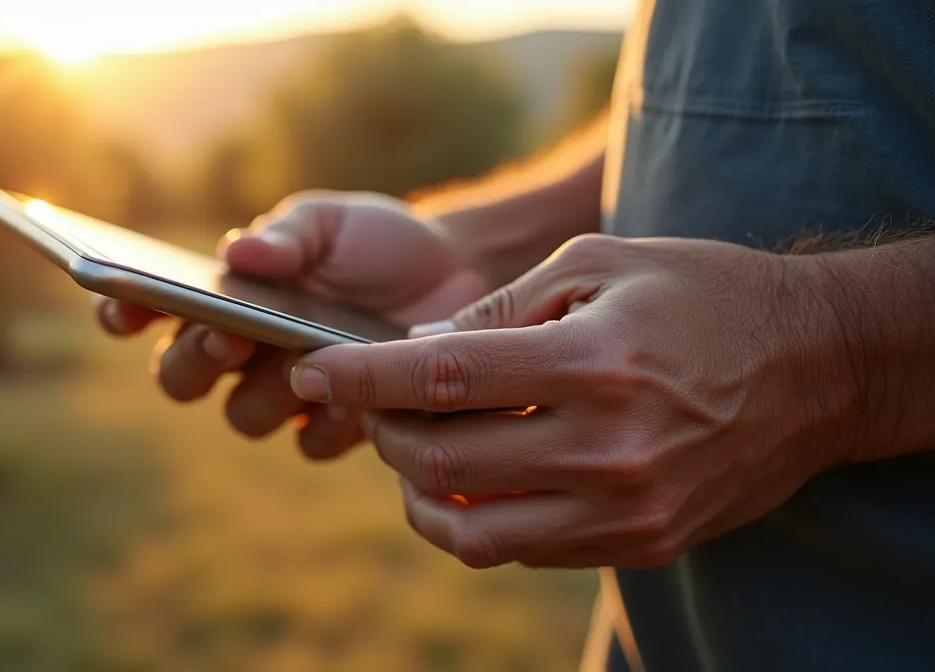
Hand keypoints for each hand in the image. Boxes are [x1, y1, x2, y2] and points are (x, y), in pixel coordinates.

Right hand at [94, 191, 487, 458]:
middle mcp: (243, 350)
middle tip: (226, 337)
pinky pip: (309, 443)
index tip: (122, 306)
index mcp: (223, 296)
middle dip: (193, 361)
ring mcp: (288, 391)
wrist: (458, 274)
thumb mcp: (330, 222)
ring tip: (300, 366)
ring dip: (262, 394)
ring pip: (242, 417)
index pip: (149, 310)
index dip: (122, 312)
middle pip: (179, 379)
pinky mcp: (338, 423)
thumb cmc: (377, 243)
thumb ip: (285, 234)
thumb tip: (237, 256)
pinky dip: (325, 422)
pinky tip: (350, 401)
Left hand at [288, 234, 837, 568]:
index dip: (359, 379)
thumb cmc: (701, 295)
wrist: (816, 368)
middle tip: (372, 403)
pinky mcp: (638, 544)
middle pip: (440, 462)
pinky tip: (479, 473)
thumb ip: (499, 310)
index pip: (441, 381)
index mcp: (593, 363)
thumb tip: (415, 355)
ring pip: (470, 532)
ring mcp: (623, 509)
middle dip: (380, 431)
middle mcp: (606, 448)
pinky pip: (522, 550)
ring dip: (417, 494)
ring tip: (415, 449)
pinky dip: (478, 516)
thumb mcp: (600, 265)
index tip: (306, 369)